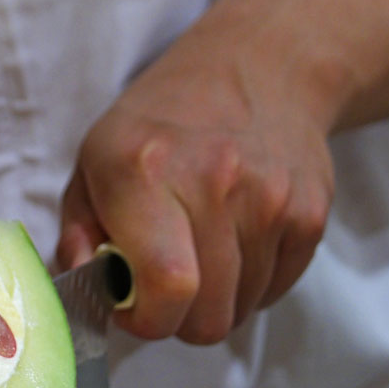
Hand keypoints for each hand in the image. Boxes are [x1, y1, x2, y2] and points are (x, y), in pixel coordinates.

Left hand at [56, 0, 388, 345]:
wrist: (260, 68)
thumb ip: (77, 233)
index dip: (146, 319)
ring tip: (198, 254)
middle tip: (161, 287)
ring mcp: (270, 200)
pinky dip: (250, 285)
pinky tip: (233, 243)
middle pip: (208, 316)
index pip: (167, 286)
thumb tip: (79, 289)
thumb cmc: (160, 124)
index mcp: (144, 171)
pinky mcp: (311, 214)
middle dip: (178, 320)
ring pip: (242, 310)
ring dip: (215, 301)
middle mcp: (214, 183)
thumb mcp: (94, 161)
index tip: (130, 306)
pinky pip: (275, 291)